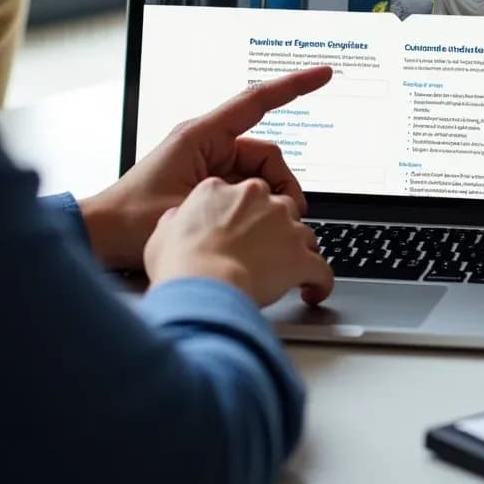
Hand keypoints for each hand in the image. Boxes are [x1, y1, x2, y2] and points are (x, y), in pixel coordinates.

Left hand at [78, 66, 332, 269]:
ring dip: (268, 200)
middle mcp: (208, 144)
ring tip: (261, 229)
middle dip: (283, 185)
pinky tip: (248, 229)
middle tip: (287, 216)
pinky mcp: (208, 184)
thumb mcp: (187, 207)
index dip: (294, 85)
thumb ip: (231, 200)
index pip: (257, 101)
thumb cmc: (129, 220)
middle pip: (267, 154)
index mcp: (201, 136)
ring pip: (260, 175)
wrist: (100, 237)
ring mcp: (208, 164)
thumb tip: (271, 203)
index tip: (323, 75)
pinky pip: (245, 188)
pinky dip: (253, 205)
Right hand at [144, 175, 333, 306]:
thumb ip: (177, 220)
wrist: (201, 284)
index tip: (242, 231)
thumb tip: (179, 221)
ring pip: (303, 234)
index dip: (243, 215)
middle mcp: (257, 198)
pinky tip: (314, 292)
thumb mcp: (162, 233)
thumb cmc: (179, 263)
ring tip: (288, 274)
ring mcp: (283, 224)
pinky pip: (321, 269)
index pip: (242, 195)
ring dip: (298, 252)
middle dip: (275, 230)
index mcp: (222, 190)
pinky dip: (320, 282)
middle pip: (278, 208)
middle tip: (264, 252)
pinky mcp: (300, 255)